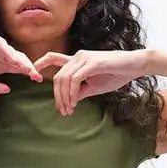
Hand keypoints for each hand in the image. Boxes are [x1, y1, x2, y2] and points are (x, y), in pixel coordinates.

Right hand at [0, 28, 42, 95]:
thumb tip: (7, 89)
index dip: (26, 73)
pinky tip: (13, 59)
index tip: (37, 80)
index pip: (14, 68)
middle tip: (37, 75)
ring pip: (10, 51)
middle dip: (27, 67)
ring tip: (28, 69)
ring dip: (19, 60)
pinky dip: (6, 51)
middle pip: (16, 60)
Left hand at [33, 49, 148, 114]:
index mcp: (77, 60)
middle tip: (63, 111)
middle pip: (57, 76)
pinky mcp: (92, 63)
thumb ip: (80, 92)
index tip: (34, 75)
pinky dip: (72, 94)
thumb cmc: (116, 75)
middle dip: (57, 96)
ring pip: (64, 79)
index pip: (53, 58)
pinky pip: (75, 80)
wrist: (133, 66)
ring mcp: (84, 58)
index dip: (41, 64)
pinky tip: (74, 103)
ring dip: (64, 98)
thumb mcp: (94, 87)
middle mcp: (78, 56)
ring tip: (69, 110)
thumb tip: (69, 100)